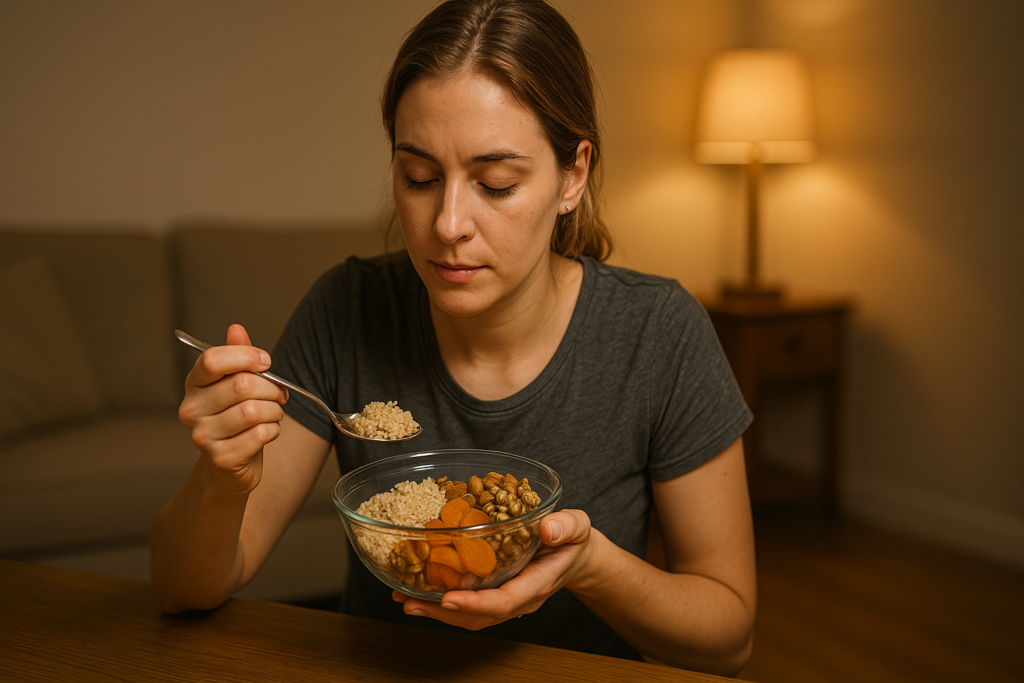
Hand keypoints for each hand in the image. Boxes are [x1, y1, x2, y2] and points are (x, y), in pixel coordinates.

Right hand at [177, 324, 288, 494]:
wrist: (228, 467)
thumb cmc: (235, 419)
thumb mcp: (236, 384)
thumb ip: (237, 356)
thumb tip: (236, 329)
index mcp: (194, 385)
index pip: (213, 360)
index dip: (246, 356)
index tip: (265, 362)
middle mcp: (191, 409)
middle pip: (242, 385)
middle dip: (271, 388)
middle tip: (278, 395)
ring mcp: (203, 435)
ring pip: (254, 411)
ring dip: (274, 411)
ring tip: (271, 414)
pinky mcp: (221, 458)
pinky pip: (260, 434)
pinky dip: (273, 430)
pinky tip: (267, 432)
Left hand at [392, 509, 593, 629]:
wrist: (574, 554)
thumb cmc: (573, 540)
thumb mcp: (576, 527)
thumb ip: (566, 527)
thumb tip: (547, 528)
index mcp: (537, 584)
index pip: (504, 601)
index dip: (475, 604)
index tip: (448, 600)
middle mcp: (518, 597)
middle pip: (479, 615)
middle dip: (443, 613)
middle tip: (410, 603)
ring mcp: (505, 597)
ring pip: (469, 614)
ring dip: (435, 610)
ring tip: (404, 598)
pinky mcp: (494, 590)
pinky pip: (467, 602)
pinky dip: (441, 599)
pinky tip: (417, 589)